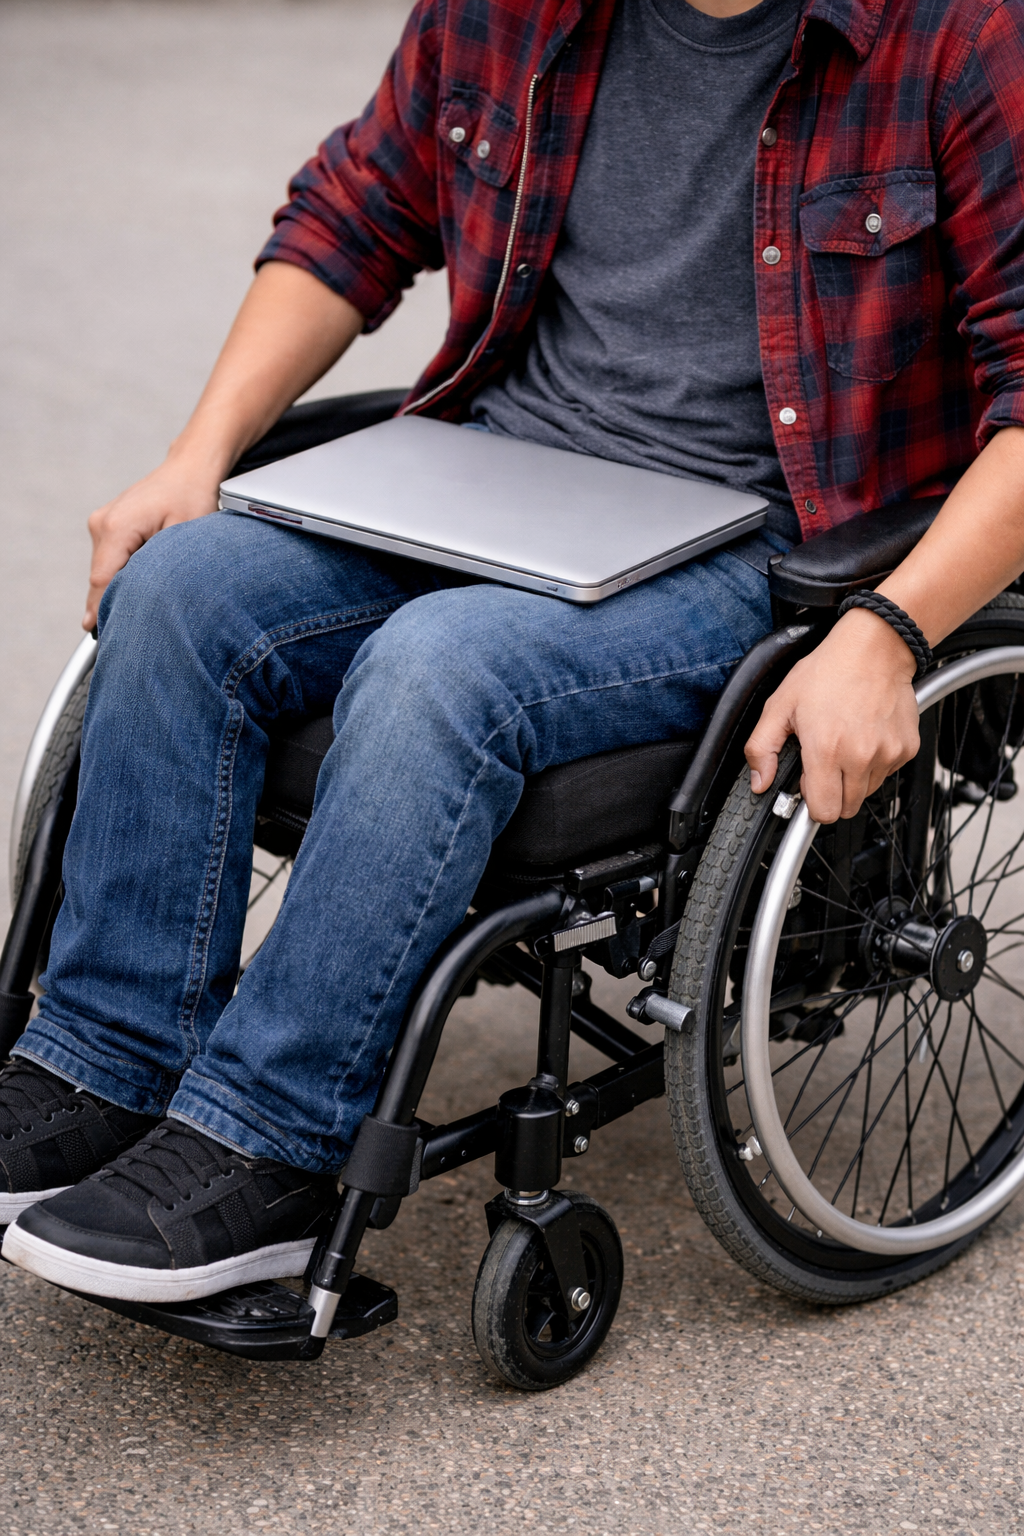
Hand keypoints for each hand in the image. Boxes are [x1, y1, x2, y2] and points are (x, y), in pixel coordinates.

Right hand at [83, 455, 221, 628]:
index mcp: (116, 527)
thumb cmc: (194, 496)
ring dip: (120, 589)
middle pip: (101, 579)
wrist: (191, 468)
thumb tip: (144, 601)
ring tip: (141, 609)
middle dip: (113, 605)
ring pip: (105, 571)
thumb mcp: (185, 537)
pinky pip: (110, 560)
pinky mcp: (108, 526)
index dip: (105, 611)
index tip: (106, 637)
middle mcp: (102, 523)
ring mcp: (102, 523)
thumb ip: (161, 569)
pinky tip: (140, 587)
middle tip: (127, 635)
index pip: (103, 581)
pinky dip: (123, 576)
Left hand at [744, 608, 921, 822]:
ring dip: (853, 778)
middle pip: (846, 808)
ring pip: (866, 792)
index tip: (808, 783)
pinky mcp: (907, 749)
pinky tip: (864, 736)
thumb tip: (760, 782)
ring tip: (845, 743)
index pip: (824, 812)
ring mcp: (887, 754)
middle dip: (831, 792)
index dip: (811, 801)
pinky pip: (887, 773)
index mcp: (826, 750)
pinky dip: (874, 763)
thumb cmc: (828, 672)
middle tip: (825, 760)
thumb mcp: (780, 705)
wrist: (874, 649)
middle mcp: (861, 757)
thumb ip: (762, 748)